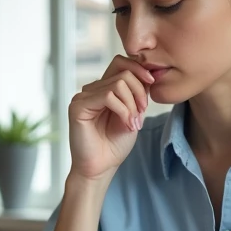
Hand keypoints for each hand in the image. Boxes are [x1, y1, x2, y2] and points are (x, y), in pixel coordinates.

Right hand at [67, 56, 155, 181]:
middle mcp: (91, 89)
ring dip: (132, 105)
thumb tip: (148, 73)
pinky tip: (126, 125)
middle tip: (142, 112)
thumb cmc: (114, 145)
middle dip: (139, 92)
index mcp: (103, 88)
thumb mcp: (133, 114)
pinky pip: (108, 96)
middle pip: (123, 72)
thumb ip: (136, 94)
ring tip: (132, 123)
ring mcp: (83, 97)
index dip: (139, 69)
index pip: (121, 63)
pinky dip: (123, 110)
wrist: (101, 168)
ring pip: (118, 84)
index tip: (152, 83)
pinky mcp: (78, 106)